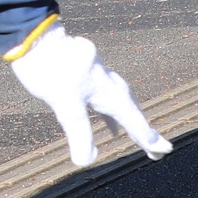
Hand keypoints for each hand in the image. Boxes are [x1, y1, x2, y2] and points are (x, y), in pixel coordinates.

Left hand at [7, 23, 172, 168]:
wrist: (34, 36)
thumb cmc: (50, 68)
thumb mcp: (65, 105)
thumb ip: (79, 132)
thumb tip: (87, 161)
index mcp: (107, 91)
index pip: (133, 120)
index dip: (147, 137)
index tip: (164, 150)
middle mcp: (107, 83)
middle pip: (132, 111)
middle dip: (144, 131)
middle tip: (157, 150)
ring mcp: (96, 77)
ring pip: (120, 103)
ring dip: (129, 121)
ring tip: (138, 138)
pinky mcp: (84, 73)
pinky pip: (105, 97)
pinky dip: (110, 112)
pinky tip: (108, 122)